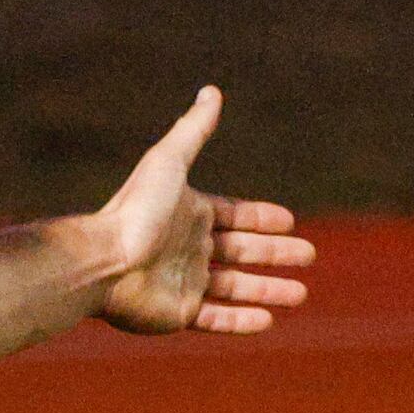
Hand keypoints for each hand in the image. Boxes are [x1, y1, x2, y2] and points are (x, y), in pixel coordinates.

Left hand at [92, 87, 315, 333]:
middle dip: (276, 254)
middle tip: (309, 257)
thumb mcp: (169, 161)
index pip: (234, 216)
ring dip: (268, 290)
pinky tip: (268, 320)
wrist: (104, 261)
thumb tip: (212, 90)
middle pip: (241, 251)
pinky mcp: (178, 313)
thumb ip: (194, 129)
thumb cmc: (136, 211)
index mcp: (189, 214)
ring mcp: (184, 282)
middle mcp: (188, 247)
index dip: (262, 218)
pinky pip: (216, 319)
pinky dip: (242, 321)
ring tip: (299, 294)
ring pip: (235, 288)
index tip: (290, 222)